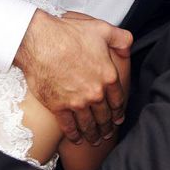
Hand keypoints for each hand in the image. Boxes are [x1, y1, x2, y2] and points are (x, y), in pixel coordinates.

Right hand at [14, 9, 132, 144]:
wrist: (40, 41)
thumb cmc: (68, 33)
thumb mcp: (102, 29)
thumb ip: (121, 38)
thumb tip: (128, 47)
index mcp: (107, 76)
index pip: (118, 99)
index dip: (119, 111)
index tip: (118, 118)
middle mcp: (95, 92)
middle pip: (104, 115)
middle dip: (107, 126)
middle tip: (107, 132)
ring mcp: (77, 101)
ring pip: (89, 124)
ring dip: (93, 134)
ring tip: (94, 139)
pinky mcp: (58, 106)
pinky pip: (69, 126)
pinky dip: (74, 134)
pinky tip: (76, 138)